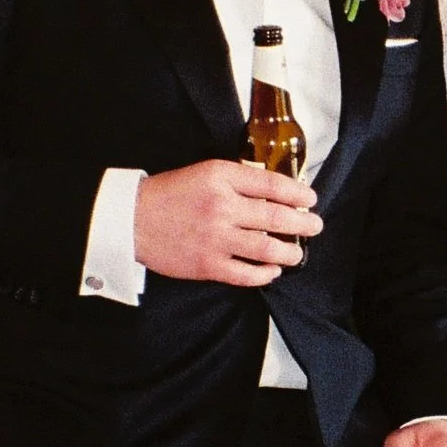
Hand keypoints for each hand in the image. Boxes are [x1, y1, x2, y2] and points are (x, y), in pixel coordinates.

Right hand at [133, 158, 320, 286]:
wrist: (131, 219)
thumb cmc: (169, 194)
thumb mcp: (204, 172)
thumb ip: (237, 179)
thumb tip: (273, 191)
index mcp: (221, 177)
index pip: (272, 185)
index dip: (297, 193)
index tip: (310, 199)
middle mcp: (222, 206)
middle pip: (276, 218)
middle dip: (303, 224)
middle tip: (315, 226)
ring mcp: (216, 238)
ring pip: (267, 249)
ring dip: (289, 252)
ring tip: (296, 253)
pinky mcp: (208, 265)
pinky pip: (246, 274)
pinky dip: (265, 274)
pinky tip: (272, 271)